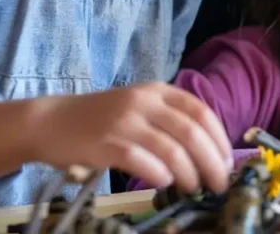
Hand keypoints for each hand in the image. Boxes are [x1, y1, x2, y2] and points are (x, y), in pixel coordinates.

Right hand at [30, 83, 232, 193]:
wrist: (50, 122)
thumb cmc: (101, 121)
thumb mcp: (141, 109)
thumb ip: (171, 122)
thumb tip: (210, 153)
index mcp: (158, 91)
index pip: (202, 112)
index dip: (220, 139)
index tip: (228, 162)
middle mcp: (144, 101)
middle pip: (191, 133)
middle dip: (212, 162)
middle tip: (219, 184)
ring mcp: (124, 121)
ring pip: (171, 149)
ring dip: (189, 173)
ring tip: (193, 188)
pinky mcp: (105, 143)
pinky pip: (141, 160)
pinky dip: (159, 173)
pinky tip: (165, 182)